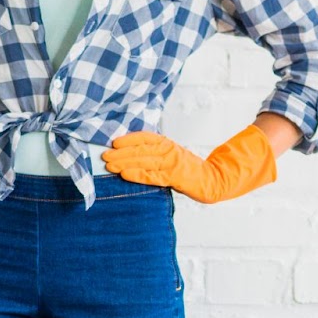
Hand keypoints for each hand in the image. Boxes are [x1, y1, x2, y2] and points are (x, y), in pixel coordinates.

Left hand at [102, 124, 276, 203]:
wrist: (212, 180)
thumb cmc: (187, 171)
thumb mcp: (170, 157)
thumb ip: (153, 155)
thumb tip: (128, 155)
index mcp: (167, 144)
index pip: (145, 137)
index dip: (129, 139)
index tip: (113, 142)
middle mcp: (169, 150)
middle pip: (141, 149)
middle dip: (121, 152)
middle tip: (104, 155)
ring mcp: (173, 163)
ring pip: (145, 161)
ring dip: (125, 162)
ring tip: (109, 165)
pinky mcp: (176, 177)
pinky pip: (153, 176)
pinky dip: (138, 174)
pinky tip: (125, 175)